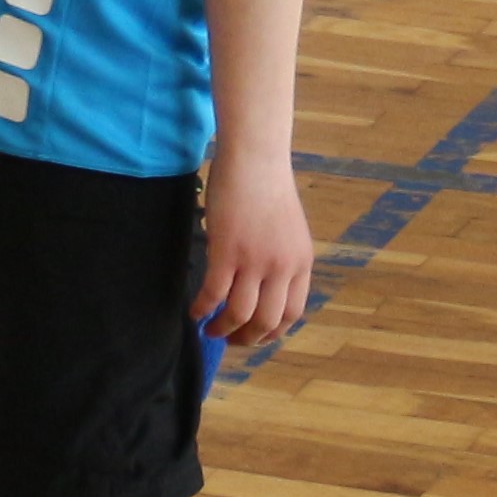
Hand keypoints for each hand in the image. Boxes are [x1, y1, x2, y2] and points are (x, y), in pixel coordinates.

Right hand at [196, 147, 314, 345]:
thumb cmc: (267, 187)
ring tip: (211, 329)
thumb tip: (265, 288)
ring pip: (240, 314)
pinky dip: (202, 308)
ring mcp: (255, 259)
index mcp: (301, 262)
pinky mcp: (227, 250)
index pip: (292, 313)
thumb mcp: (288, 230)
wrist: (256, 156)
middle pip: (267, 321)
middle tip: (231, 340)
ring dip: (223, 329)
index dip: (272, 332)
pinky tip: (194, 311)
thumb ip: (282, 259)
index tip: (256, 336)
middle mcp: (282, 265)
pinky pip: (214, 294)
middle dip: (247, 339)